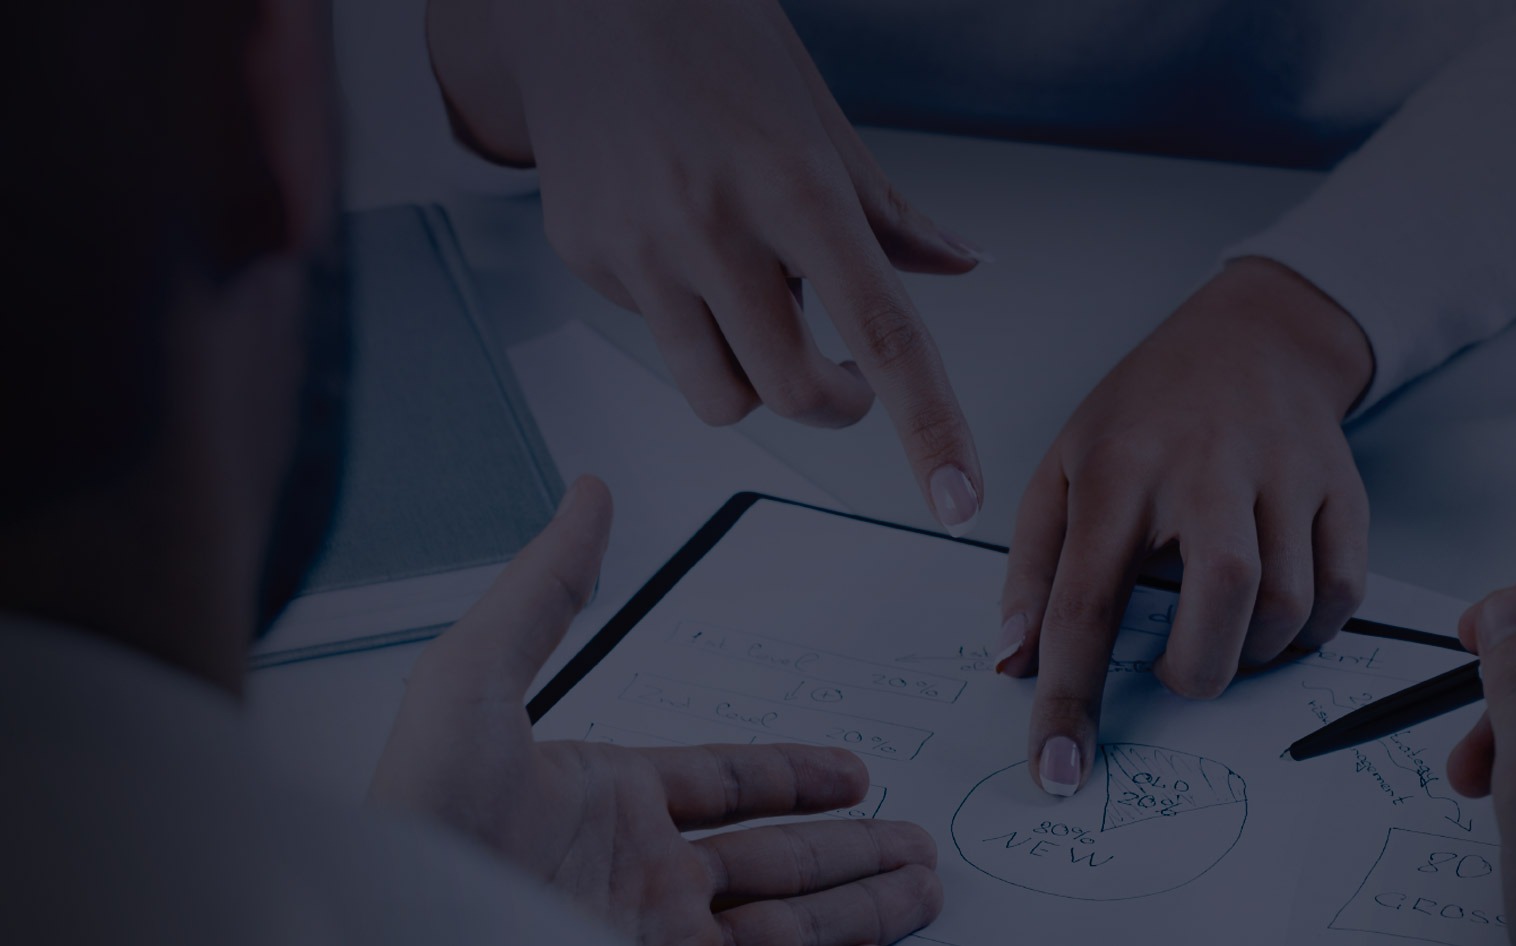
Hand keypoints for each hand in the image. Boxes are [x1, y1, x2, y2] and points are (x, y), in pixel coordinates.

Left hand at [370, 477, 942, 944]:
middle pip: (773, 855)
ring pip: (791, 915)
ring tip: (926, 882)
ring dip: (863, 899)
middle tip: (912, 838)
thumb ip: (545, 592)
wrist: (406, 929)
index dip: (792, 774)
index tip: (851, 771)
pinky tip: (894, 925)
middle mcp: (637, 871)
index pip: (724, 783)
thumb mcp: (474, 682)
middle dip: (848, 846)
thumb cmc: (419, 821)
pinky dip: (842, 942)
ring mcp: (657, 932)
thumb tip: (589, 494)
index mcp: (601, 798)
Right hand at [426, 0, 985, 532]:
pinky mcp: (586, 259)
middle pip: (795, 393)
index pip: (882, 334)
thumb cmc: (712, 37)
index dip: (928, 428)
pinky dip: (687, 316)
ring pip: (719, 396)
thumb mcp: (819, 117)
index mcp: (796, 188)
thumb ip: (890, 211)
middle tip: (846, 373)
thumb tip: (960, 268)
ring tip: (756, 306)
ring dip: (756, 381)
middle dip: (837, 405)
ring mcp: (640, 250)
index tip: (956, 501)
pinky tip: (681, 243)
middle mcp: (714, 227)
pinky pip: (657, 336)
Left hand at [997, 257, 1374, 794]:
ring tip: (1222, 630)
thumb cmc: (1145, 413)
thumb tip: (1013, 664)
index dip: (1069, 701)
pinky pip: (1343, 591)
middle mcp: (1206, 466)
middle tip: (1175, 669)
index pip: (1086, 603)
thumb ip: (1033, 570)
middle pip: (1222, 597)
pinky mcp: (1344, 486)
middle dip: (1197, 669)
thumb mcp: (1063, 468)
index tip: (1059, 773)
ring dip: (1253, 652)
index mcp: (1118, 469)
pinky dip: (1311, 630)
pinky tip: (1274, 611)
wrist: (1253, 334)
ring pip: (1290, 604)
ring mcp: (1285, 472)